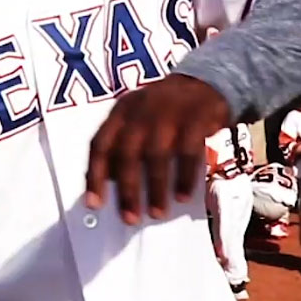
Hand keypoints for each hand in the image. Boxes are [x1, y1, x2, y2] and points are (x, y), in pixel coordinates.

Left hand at [85, 75, 230, 225]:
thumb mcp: (139, 120)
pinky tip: (183, 196)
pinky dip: (185, 177)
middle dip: (128, 189)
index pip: (101, 144)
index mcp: (122, 111)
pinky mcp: (196, 116)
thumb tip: (110, 184)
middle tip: (131, 217)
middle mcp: (141, 110)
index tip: (95, 204)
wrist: (204, 82)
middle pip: (127, 152)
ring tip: (157, 212)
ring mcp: (169, 111)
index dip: (95, 175)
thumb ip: (124, 146)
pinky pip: (188, 152)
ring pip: (156, 154)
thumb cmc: (165, 111)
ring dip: (155, 188)